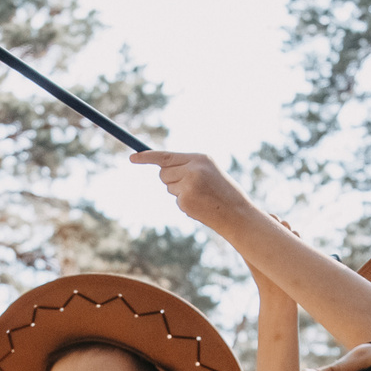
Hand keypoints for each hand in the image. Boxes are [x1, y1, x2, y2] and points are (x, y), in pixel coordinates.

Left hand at [133, 150, 256, 228]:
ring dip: (179, 191)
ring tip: (200, 196)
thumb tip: (161, 167)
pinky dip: (184, 203)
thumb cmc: (223, 191)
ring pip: (168, 186)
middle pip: (163, 172)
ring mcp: (188, 185)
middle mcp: (193, 168)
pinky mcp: (185, 200)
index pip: (166, 156)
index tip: (132, 158)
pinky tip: (199, 205)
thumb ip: (188, 166)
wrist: (237, 213)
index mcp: (200, 158)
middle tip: (191, 186)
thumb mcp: (209, 171)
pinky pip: (176, 199)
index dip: (147, 157)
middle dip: (171, 179)